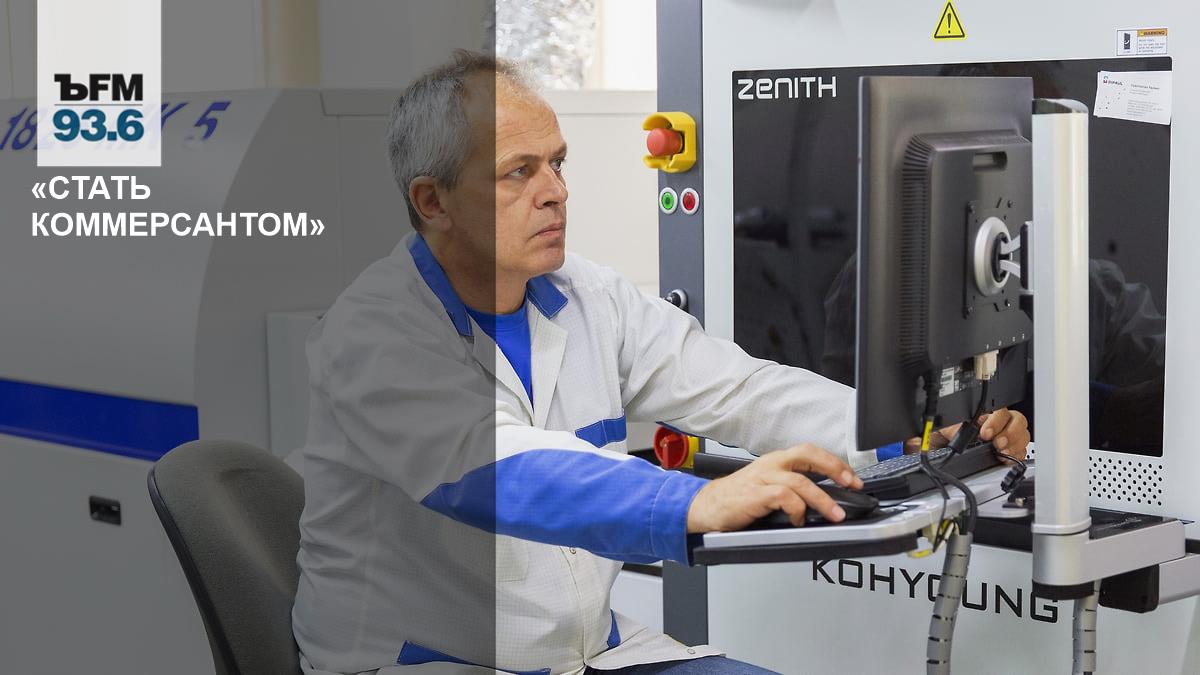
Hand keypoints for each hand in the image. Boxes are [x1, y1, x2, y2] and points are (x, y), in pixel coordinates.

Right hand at [686, 444, 862, 532]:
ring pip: (801, 481)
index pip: (811, 452)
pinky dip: (797, 510)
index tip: (853, 478)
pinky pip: (784, 497)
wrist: (705, 507)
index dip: (835, 463)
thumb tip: (822, 500)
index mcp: (775, 461)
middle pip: (809, 455)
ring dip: (822, 500)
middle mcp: (771, 464)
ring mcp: (763, 477)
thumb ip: (791, 488)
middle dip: (835, 469)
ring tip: (835, 515)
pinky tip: (798, 521)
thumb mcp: (766, 487)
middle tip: (852, 484)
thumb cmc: (736, 499)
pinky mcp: (755, 494)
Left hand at [903, 407, 1029, 462]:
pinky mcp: (1007, 451)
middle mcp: (994, 423)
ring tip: (1002, 451)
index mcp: (979, 413)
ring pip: (1022, 433)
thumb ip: (931, 429)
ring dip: (1015, 442)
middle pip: (1016, 419)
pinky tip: (1008, 458)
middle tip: (996, 442)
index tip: (985, 432)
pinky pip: (1022, 450)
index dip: (996, 419)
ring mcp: (1003, 436)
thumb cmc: (937, 436)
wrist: (938, 450)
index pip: (998, 409)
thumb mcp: (934, 430)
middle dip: (1009, 431)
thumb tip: (917, 436)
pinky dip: (1018, 454)